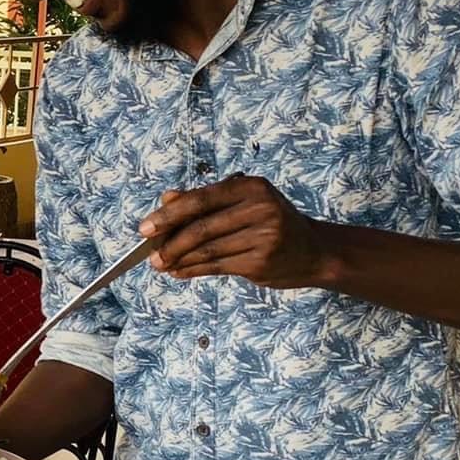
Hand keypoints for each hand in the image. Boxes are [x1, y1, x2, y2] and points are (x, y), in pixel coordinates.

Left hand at [139, 176, 330, 286]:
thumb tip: (165, 198)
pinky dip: (194, 270)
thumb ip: (204, 200)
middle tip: (150, 254)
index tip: (145, 228)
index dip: (169, 214)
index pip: (201, 199)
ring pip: (207, 250)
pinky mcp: (262, 262)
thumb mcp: (243, 203)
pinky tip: (179, 272)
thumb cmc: (271, 223)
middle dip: (170, 242)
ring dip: (178, 259)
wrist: (315, 251)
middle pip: (201, 227)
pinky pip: (217, 267)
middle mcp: (260, 209)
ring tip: (161, 264)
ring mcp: (264, 237)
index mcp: (251, 187)